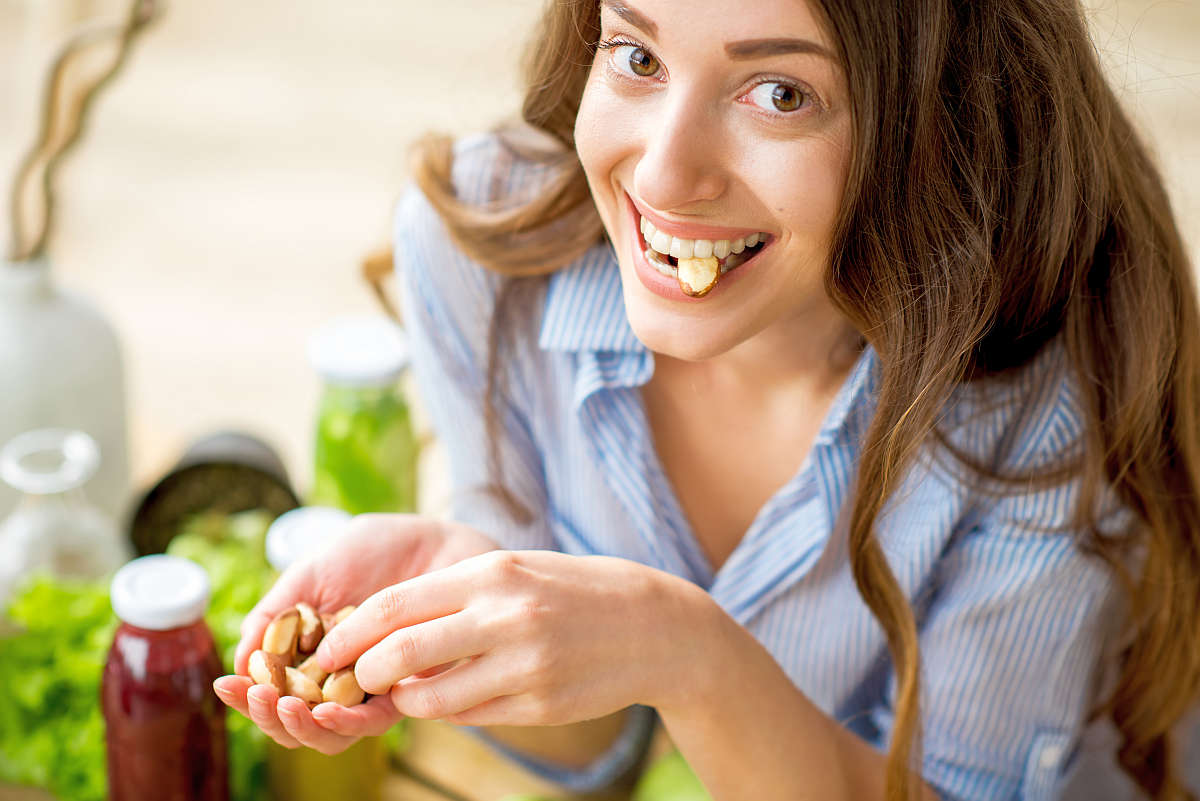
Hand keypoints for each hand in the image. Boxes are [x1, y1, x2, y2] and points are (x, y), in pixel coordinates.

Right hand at [212, 514, 497, 753]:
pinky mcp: (407, 692)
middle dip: (268, 716)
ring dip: (302, 726)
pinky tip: (326, 710)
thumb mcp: (313, 573)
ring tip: (285, 706)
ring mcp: (371, 688)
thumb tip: (240, 658)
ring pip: (330, 732)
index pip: (270, 691)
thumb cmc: (374, 550)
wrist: (434, 538)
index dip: (245, 695)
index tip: (224, 685)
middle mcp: (337, 678)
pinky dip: (346, 721)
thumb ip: (276, 613)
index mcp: (308, 653)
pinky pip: (373, 720)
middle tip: (257, 697)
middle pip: (295, 721)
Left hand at [315, 549, 717, 727]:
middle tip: (354, 679)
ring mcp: (525, 664)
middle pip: (403, 652)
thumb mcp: (514, 570)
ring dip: (406, 700)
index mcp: (492, 573)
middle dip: (366, 672)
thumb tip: (391, 627)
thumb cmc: (572, 589)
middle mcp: (505, 617)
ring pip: (433, 696)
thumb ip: (457, 593)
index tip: (327, 648)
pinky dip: (451, 710)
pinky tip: (454, 698)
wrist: (651, 624)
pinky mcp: (540, 703)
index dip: (352, 632)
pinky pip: (472, 715)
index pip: (397, 604)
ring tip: (405, 692)